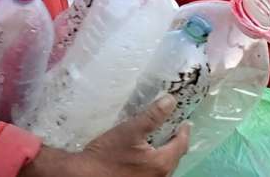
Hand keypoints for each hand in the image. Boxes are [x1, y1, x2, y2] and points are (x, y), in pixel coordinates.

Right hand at [21, 95, 189, 176]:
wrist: (84, 176)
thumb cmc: (107, 154)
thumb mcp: (130, 130)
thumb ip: (153, 116)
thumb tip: (171, 101)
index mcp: (162, 163)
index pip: (181, 144)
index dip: (184, 131)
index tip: (185, 121)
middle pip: (174, 157)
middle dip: (175, 142)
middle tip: (173, 127)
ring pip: (164, 166)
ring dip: (164, 152)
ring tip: (159, 138)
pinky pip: (153, 171)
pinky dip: (154, 160)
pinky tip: (144, 152)